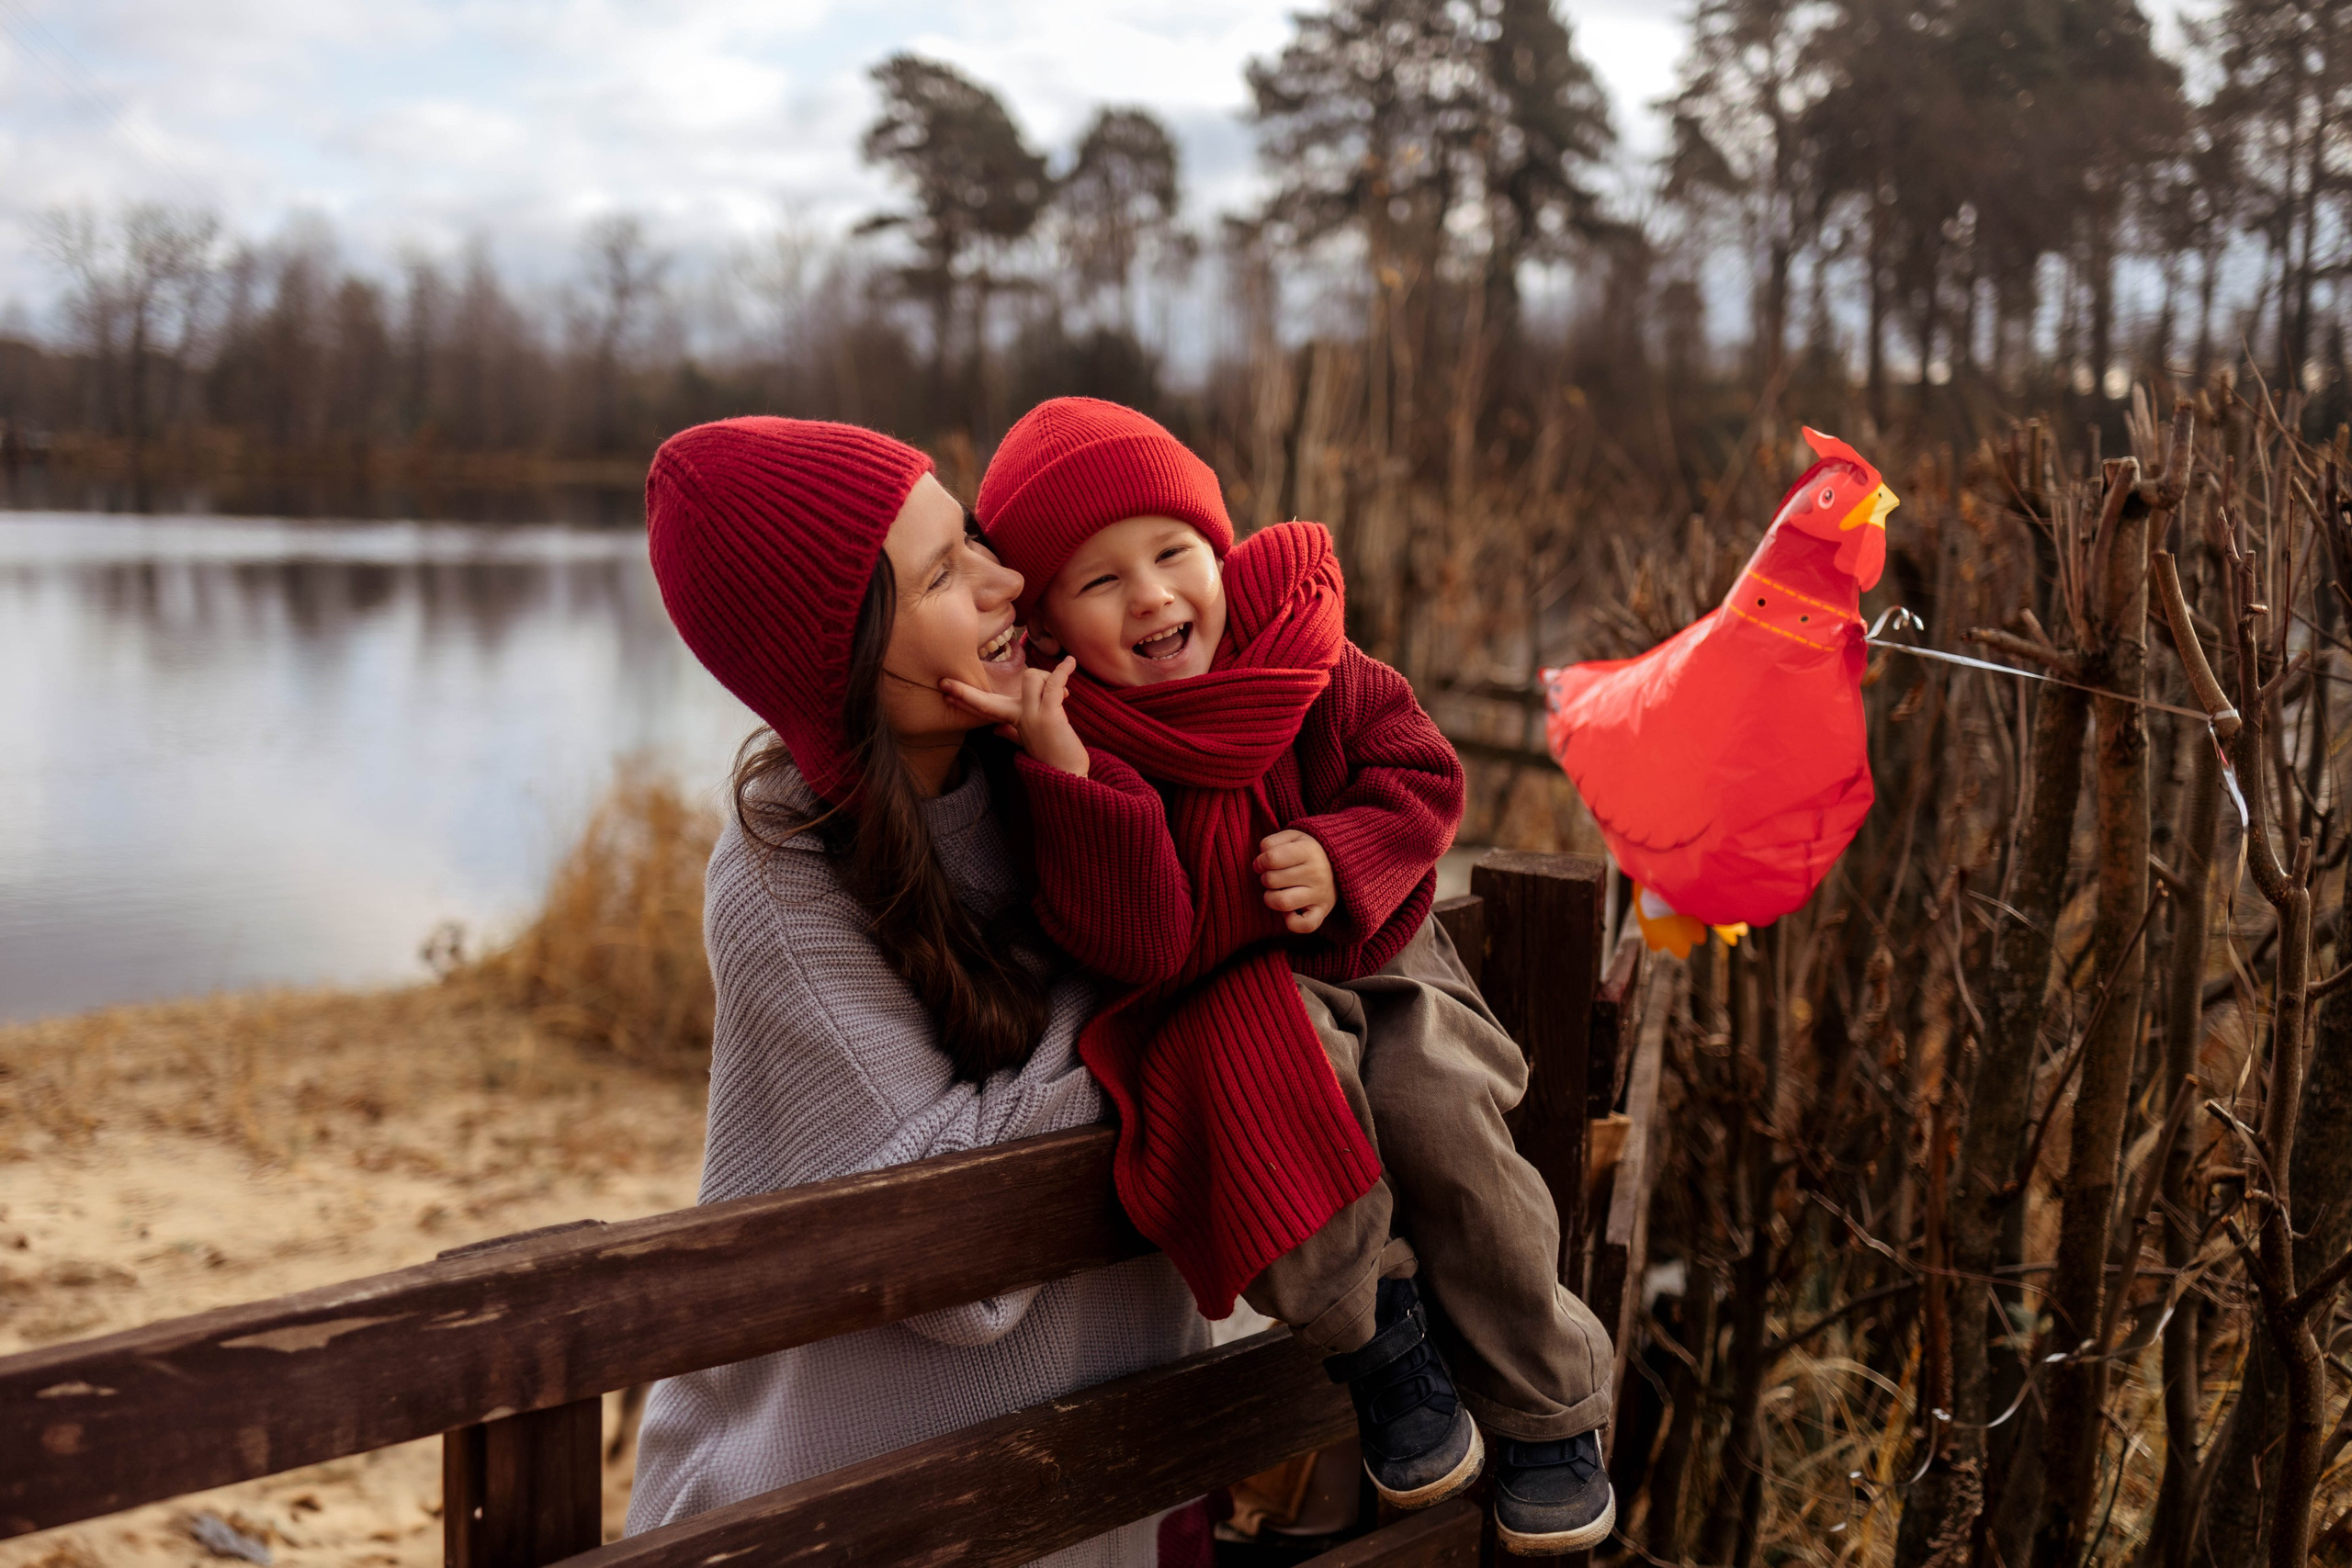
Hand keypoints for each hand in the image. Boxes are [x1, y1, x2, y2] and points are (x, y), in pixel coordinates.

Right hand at [941, 657, 1089, 776]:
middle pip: (986, 702)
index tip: (944, 689)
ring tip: (1062, 691)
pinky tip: (1070, 662)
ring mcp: (1032, 717)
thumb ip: (1011, 732)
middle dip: (964, 693)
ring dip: (1048, 677)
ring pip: (1030, 677)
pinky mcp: (1050, 715)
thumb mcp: (1027, 741)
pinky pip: (1053, 684)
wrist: (1069, 774)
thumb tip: (996, 730)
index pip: (984, 708)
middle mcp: (1018, 718)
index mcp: (1012, 721)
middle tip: (944, 683)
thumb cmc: (1053, 757)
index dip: (963, 698)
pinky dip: (1062, 672)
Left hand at [1255, 829, 1336, 934]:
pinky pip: (1304, 925)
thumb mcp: (1292, 837)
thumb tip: (1261, 858)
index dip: (1260, 861)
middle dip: (1265, 878)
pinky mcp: (1322, 912)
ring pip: (1282, 902)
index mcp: (1309, 851)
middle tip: (1273, 876)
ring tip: (1276, 892)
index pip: (1271, 858)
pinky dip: (1291, 922)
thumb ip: (1272, 842)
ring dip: (1270, 898)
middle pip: (1272, 880)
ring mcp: (1320, 894)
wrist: (1339, 865)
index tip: (1262, 863)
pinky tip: (1289, 912)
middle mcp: (1317, 873)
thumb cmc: (1307, 851)